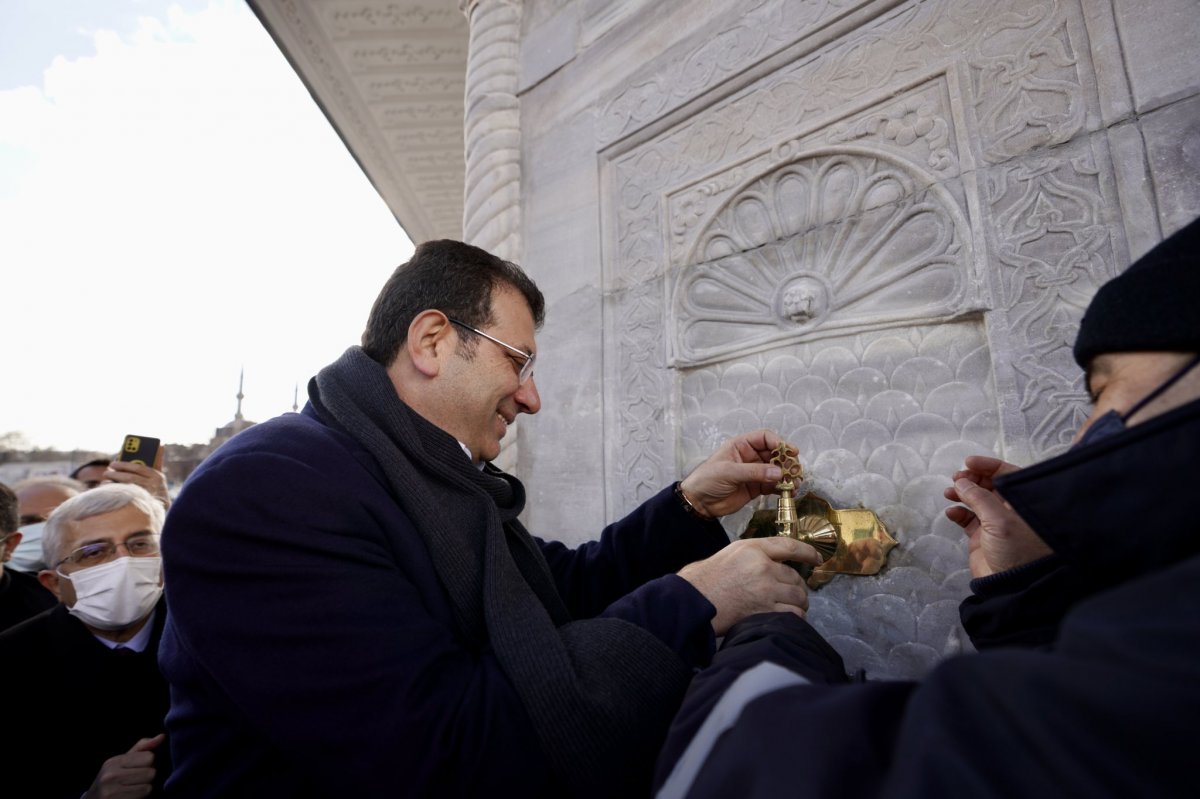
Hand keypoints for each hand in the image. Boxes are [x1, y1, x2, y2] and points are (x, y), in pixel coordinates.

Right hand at [84, 734, 163, 797]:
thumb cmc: (112, 780)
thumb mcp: (123, 762)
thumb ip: (142, 748)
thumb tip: (162, 736)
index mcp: (113, 762)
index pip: (149, 757)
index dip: (147, 764)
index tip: (136, 769)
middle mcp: (110, 776)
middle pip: (150, 773)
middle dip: (146, 778)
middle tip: (134, 782)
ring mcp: (111, 792)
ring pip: (148, 787)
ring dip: (143, 790)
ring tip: (131, 790)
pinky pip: (142, 798)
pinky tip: (129, 797)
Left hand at [105, 461, 170, 508]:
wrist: (159, 510)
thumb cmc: (156, 488)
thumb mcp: (159, 475)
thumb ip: (158, 461)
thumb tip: (161, 445)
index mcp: (157, 476)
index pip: (138, 468)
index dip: (124, 465)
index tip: (113, 463)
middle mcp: (153, 487)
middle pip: (130, 478)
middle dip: (116, 474)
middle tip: (106, 471)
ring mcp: (146, 497)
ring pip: (126, 488)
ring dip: (113, 483)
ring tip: (106, 479)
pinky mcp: (140, 506)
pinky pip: (123, 497)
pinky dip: (114, 492)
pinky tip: (108, 490)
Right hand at [678, 537, 820, 634]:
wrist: (693, 601)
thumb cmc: (707, 579)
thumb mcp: (731, 553)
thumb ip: (756, 555)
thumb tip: (778, 564)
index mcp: (752, 549)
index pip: (790, 546)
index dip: (808, 552)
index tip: (817, 558)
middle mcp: (762, 567)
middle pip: (796, 577)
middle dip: (798, 587)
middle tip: (794, 592)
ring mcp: (765, 590)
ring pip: (798, 596)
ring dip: (799, 603)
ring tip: (793, 606)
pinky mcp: (765, 611)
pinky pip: (793, 614)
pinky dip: (795, 617)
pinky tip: (788, 618)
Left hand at [679, 429, 785, 517]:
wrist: (699, 502)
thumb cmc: (707, 480)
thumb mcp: (729, 472)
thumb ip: (754, 472)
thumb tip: (778, 472)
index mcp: (741, 446)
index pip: (765, 438)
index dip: (779, 443)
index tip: (791, 451)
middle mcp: (750, 457)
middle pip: (775, 454)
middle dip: (787, 461)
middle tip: (796, 470)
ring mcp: (755, 472)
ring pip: (777, 470)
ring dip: (788, 476)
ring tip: (795, 483)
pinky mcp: (756, 487)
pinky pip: (774, 485)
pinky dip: (783, 488)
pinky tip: (789, 492)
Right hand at [943, 455, 1050, 577]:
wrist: (1011, 587)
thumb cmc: (1015, 551)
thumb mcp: (999, 520)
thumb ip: (979, 498)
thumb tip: (962, 481)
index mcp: (1022, 503)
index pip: (1007, 475)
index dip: (989, 466)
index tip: (969, 461)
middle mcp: (1010, 510)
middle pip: (989, 485)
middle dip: (972, 479)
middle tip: (957, 478)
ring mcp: (995, 523)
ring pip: (975, 500)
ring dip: (961, 494)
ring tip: (949, 492)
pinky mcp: (981, 536)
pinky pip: (967, 518)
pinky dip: (958, 513)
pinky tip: (951, 513)